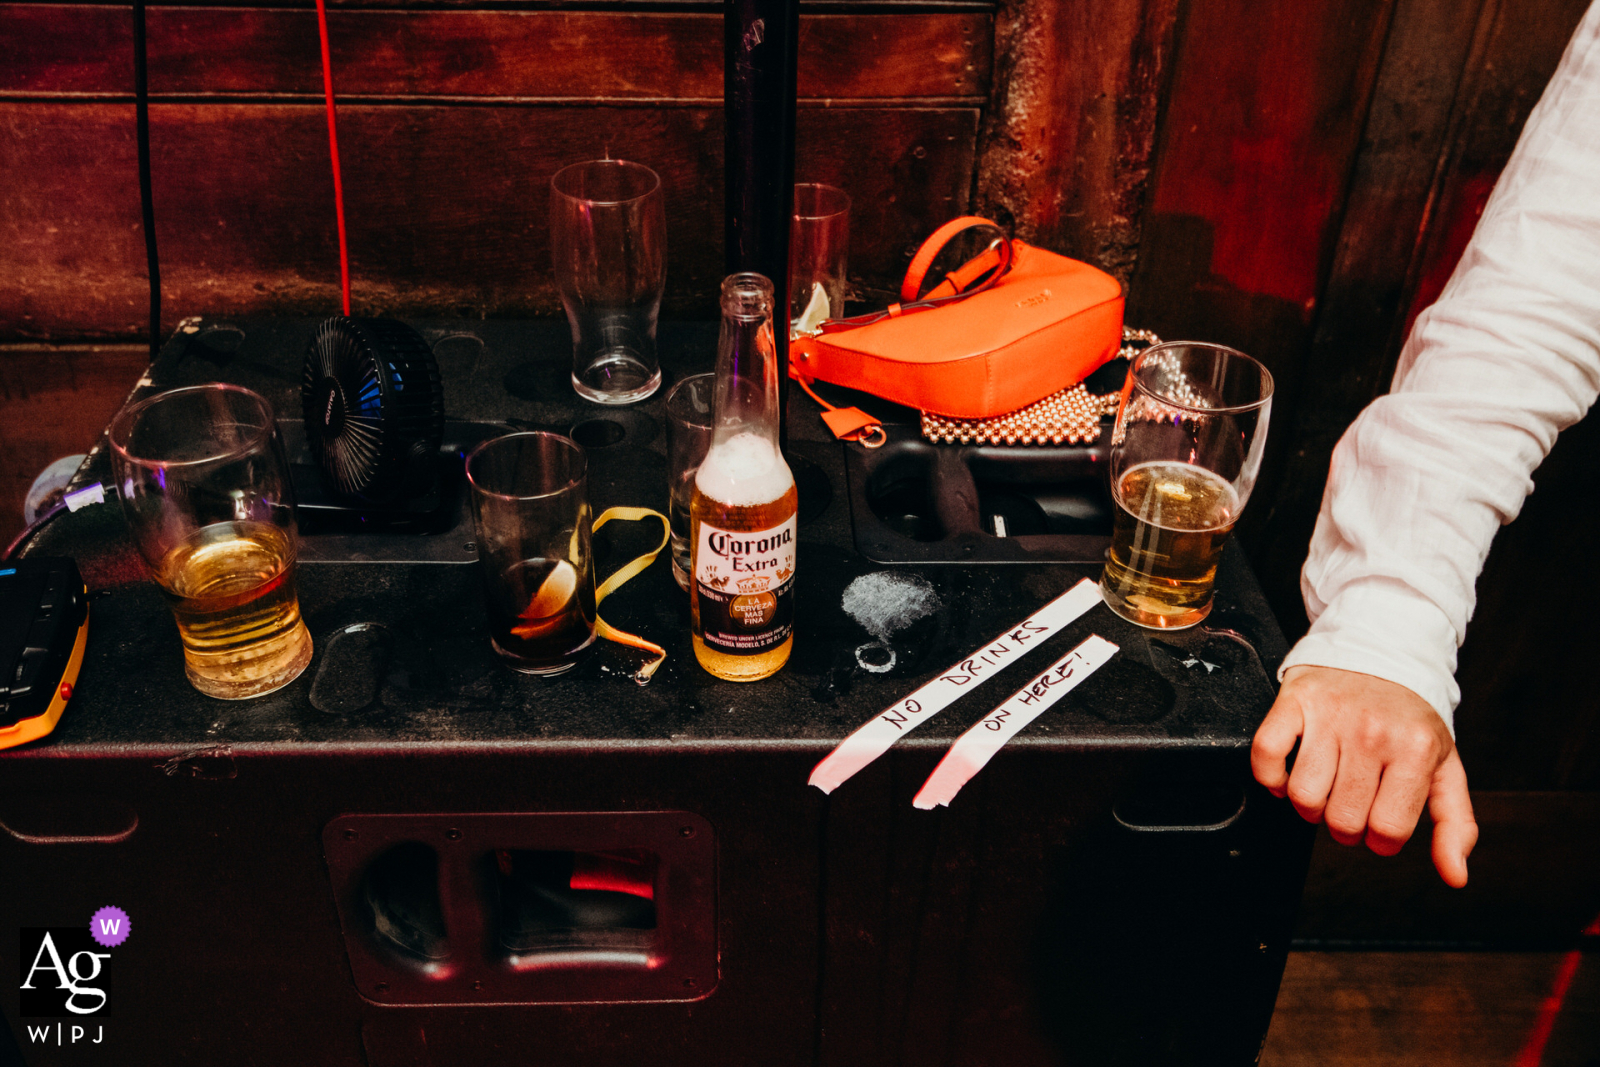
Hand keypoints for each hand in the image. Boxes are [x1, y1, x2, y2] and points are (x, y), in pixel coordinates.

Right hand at [1251, 665, 1477, 886]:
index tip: (1379, 822)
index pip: (1387, 830)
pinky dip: (1271, 776)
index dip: (1380, 839)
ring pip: (1303, 795)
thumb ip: (1455, 823)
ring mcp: (1331, 715)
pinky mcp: (1295, 700)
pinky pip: (1267, 754)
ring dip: (1308, 806)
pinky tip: (1288, 775)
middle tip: (1350, 805)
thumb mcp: (1444, 765)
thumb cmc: (1410, 716)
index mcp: (1415, 750)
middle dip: (1344, 826)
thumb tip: (1454, 876)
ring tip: (1323, 789)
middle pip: (1342, 819)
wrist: (1382, 649)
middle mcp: (1373, 732)